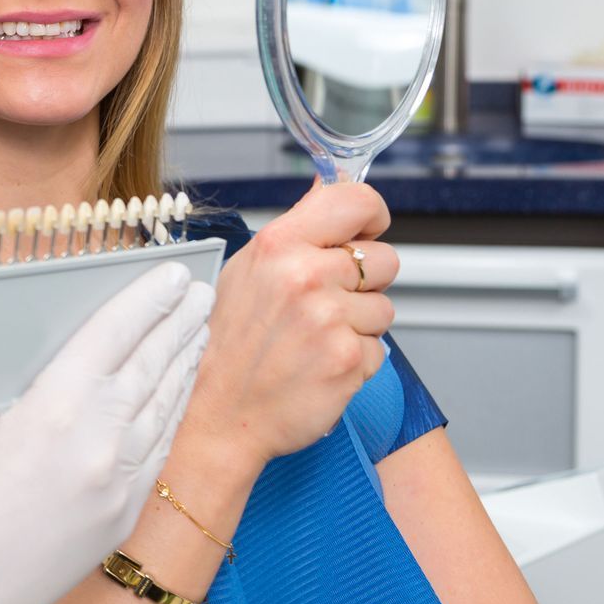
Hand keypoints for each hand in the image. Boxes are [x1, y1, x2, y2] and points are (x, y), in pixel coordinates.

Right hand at [0, 263, 213, 603]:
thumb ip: (29, 385)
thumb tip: (67, 356)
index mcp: (54, 406)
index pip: (114, 334)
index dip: (146, 299)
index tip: (172, 274)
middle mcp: (98, 442)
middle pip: (150, 367)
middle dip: (177, 326)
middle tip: (199, 296)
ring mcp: (117, 485)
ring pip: (163, 411)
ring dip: (182, 369)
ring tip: (196, 337)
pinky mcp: (121, 519)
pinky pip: (157, 455)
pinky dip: (169, 418)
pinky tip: (175, 398)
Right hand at [184, 181, 397, 471]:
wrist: (218, 412)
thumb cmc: (228, 344)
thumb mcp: (247, 270)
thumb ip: (295, 233)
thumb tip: (332, 190)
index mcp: (278, 245)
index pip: (357, 201)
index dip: (371, 217)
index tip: (366, 232)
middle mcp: (305, 275)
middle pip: (384, 259)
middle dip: (364, 282)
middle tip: (324, 303)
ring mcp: (329, 319)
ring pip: (384, 308)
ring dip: (359, 325)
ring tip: (314, 338)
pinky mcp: (348, 359)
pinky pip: (378, 349)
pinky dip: (354, 359)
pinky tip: (318, 364)